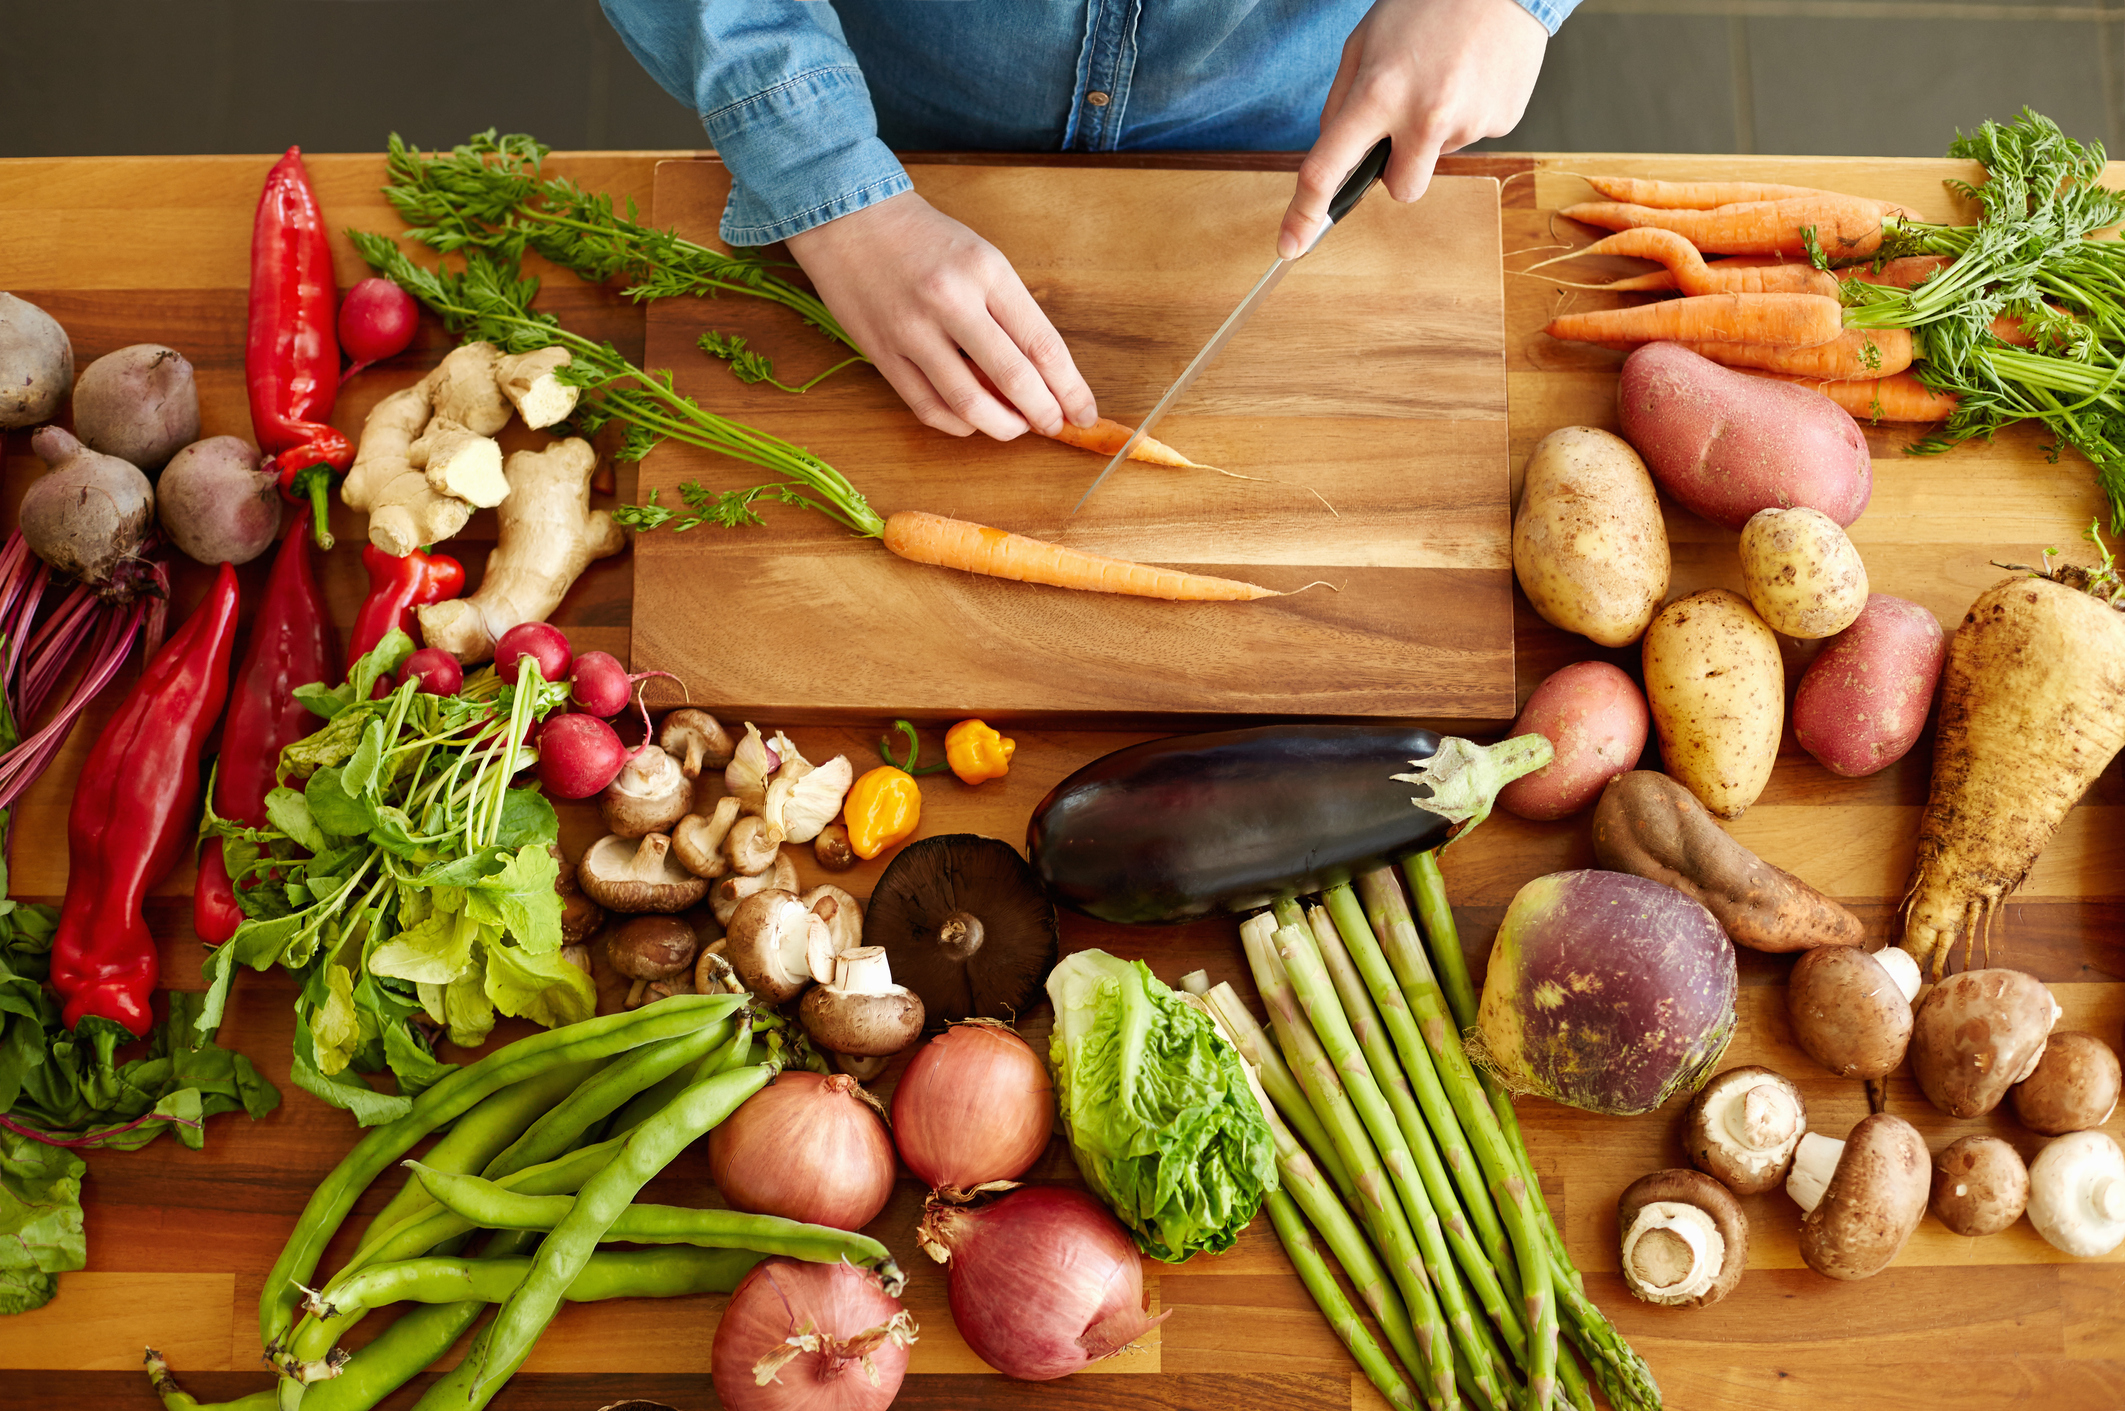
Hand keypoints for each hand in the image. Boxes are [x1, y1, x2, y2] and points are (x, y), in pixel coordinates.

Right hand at [786, 191, 1098, 439]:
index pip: (1042, 344)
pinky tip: (974, 421)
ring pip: (970, 404)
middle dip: (1043, 413)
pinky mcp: (883, 355)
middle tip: (1054, 425)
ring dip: (1003, 427)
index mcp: (986, 272)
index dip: (1070, 388)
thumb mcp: (982, 258)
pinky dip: (959, 425)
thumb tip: (1042, 376)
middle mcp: (951, 302)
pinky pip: (929, 408)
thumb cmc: (924, 239)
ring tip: (1016, 427)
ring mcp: (913, 332)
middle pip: (1013, 379)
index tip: (1084, 412)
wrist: (849, 221)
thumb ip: (1010, 314)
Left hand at [1280, 0, 1548, 256]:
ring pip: (1436, 159)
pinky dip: (1467, 113)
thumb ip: (1343, 103)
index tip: (1290, 245)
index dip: (1304, 215)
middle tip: (1405, 121)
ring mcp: (1469, 122)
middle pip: (1401, 190)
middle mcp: (1424, 116)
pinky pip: (1471, 136)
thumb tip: (1335, 157)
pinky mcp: (1504, 121)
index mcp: (1378, 94)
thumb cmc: (1425, 5)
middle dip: (1398, 168)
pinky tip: (1471, 75)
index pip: (1327, 169)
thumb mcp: (1364, 43)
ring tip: (1444, 78)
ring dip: (1433, 134)